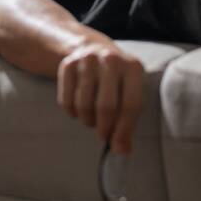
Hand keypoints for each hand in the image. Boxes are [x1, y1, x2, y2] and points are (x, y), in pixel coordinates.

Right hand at [57, 39, 143, 154]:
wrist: (93, 48)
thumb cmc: (117, 80)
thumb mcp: (130, 93)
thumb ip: (128, 122)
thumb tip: (122, 151)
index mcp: (133, 67)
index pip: (130, 105)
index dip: (123, 130)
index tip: (117, 146)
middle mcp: (111, 59)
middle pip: (106, 107)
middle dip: (104, 128)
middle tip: (103, 135)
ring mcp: (87, 59)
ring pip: (84, 105)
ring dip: (87, 120)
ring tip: (92, 119)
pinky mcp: (68, 64)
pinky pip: (66, 101)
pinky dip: (72, 112)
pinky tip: (79, 109)